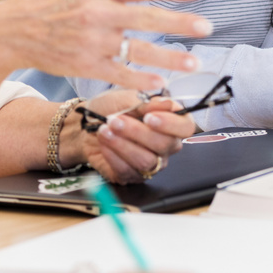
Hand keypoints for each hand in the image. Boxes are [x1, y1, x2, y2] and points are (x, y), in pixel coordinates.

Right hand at [0, 0, 210, 91]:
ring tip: (194, 62)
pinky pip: (120, 74)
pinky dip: (141, 80)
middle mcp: (96, 13)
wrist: (11, 31)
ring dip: (169, 57)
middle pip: (146, 18)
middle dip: (180, 23)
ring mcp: (91, 41)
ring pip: (138, 50)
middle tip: (207, 27)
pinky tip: (161, 82)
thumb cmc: (45, 0)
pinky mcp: (84, 65)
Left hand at [79, 90, 195, 182]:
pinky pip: (128, 170)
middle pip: (165, 144)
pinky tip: (103, 142)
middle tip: (115, 120)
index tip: (149, 117)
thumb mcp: (126, 97)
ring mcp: (151, 162)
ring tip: (105, 130)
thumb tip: (168, 104)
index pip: (185, 127)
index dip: (170, 124)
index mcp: (170, 121)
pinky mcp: (133, 175)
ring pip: (146, 160)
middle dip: (137, 132)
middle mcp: (165, 144)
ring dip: (122, 144)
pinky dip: (112, 154)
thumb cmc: (109, 108)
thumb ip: (147, 102)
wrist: (86, 124)